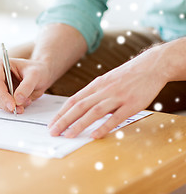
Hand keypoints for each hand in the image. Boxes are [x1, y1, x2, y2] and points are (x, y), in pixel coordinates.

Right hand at [0, 57, 50, 112]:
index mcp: (0, 64)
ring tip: (26, 102)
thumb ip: (26, 86)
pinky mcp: (1, 94)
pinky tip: (23, 102)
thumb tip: (17, 100)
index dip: (3, 96)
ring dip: (10, 106)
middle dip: (6, 103)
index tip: (12, 105)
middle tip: (20, 109)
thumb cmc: (37, 70)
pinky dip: (13, 107)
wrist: (42, 74)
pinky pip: (3, 105)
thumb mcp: (35, 75)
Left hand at [48, 46, 168, 138]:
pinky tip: (94, 135)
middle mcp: (103, 90)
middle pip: (79, 106)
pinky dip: (104, 126)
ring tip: (68, 135)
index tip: (51, 124)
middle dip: (64, 120)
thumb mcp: (105, 81)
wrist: (150, 66)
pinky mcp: (131, 104)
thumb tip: (79, 108)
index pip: (73, 101)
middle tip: (53, 132)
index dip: (61, 113)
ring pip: (94, 112)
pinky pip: (116, 117)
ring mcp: (117, 97)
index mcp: (95, 85)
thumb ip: (93, 94)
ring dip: (79, 124)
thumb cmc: (126, 76)